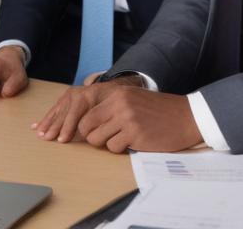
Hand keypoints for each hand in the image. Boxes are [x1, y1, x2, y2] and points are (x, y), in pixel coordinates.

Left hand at [34, 80, 201, 152]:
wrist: (187, 117)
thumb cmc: (158, 112)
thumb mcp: (131, 101)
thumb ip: (110, 108)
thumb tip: (84, 123)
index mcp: (115, 93)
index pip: (82, 110)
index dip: (72, 124)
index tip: (55, 133)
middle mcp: (117, 103)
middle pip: (86, 126)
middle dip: (90, 136)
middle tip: (102, 138)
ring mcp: (126, 118)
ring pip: (97, 139)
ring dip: (108, 143)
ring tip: (125, 137)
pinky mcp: (134, 133)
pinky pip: (113, 147)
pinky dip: (121, 149)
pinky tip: (135, 142)